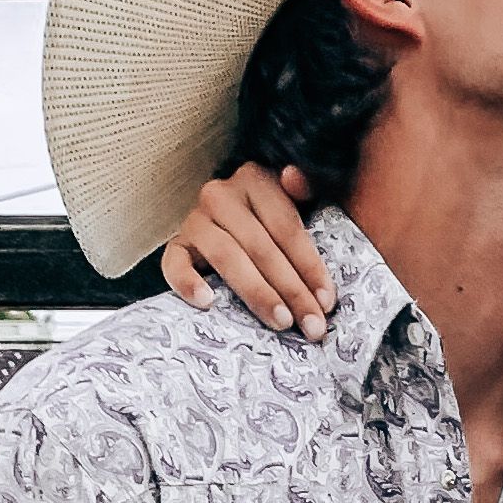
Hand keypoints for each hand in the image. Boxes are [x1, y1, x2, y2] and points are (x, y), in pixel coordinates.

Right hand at [160, 160, 335, 337]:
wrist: (232, 227)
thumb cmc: (273, 224)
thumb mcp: (298, 202)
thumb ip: (306, 189)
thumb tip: (293, 176)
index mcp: (254, 180)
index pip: (286, 227)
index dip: (310, 266)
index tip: (327, 302)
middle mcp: (221, 195)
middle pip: (260, 247)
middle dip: (291, 290)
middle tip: (312, 326)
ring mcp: (195, 220)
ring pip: (227, 257)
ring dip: (256, 292)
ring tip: (280, 321)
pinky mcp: (177, 245)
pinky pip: (174, 264)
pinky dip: (187, 283)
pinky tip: (206, 302)